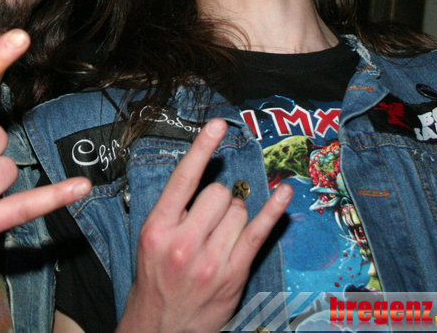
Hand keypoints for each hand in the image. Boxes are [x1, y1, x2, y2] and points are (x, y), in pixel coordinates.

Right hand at [118, 118, 291, 332]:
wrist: (159, 327)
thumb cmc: (156, 279)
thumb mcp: (151, 240)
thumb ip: (176, 210)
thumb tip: (209, 179)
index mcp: (158, 228)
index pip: (184, 179)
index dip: (202, 148)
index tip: (218, 124)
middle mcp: (183, 242)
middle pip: (219, 194)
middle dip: (219, 200)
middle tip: (208, 222)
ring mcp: (211, 260)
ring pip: (239, 211)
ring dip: (234, 216)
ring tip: (218, 237)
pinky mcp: (233, 274)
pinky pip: (259, 233)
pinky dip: (274, 210)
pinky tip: (284, 193)